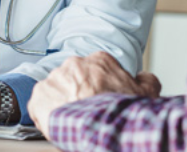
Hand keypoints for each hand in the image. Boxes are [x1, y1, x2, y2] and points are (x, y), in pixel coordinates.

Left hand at [27, 51, 160, 138]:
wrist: (101, 126)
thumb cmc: (121, 111)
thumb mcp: (146, 94)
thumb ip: (146, 80)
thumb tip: (144, 77)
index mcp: (99, 61)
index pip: (96, 71)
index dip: (99, 88)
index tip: (101, 99)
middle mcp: (75, 64)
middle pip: (75, 79)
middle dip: (79, 94)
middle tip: (87, 113)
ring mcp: (56, 78)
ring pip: (57, 91)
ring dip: (63, 103)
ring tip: (73, 121)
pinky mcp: (40, 95)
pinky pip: (39, 104)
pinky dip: (45, 114)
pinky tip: (57, 124)